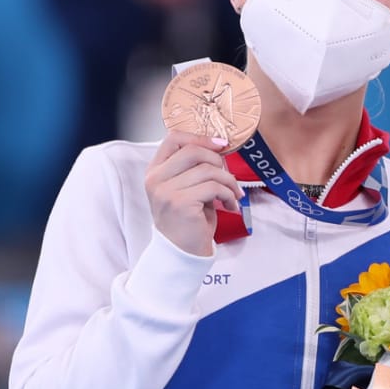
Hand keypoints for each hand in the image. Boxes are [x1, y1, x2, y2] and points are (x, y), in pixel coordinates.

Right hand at [144, 131, 243, 257]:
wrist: (183, 251)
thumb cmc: (190, 220)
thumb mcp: (188, 188)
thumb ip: (195, 168)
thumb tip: (219, 147)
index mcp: (155, 170)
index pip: (174, 138)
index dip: (201, 137)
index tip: (221, 144)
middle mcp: (156, 178)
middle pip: (194, 151)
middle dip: (219, 162)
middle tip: (228, 178)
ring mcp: (165, 190)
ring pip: (208, 170)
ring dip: (229, 182)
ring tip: (233, 195)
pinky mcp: (180, 203)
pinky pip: (214, 187)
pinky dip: (228, 195)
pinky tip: (230, 205)